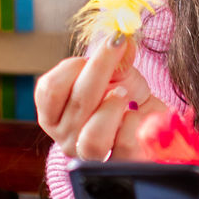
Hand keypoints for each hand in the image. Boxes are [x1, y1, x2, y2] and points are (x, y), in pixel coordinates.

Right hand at [34, 34, 166, 161]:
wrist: (149, 123)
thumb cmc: (125, 97)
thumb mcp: (117, 72)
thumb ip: (115, 55)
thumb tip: (121, 34)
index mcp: (52, 113)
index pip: (49, 89)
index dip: (73, 65)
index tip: (95, 48)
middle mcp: (65, 137)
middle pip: (78, 103)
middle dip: (100, 68)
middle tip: (118, 47)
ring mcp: (90, 156)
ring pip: (94, 138)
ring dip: (112, 107)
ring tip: (124, 94)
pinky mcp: (119, 165)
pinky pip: (124, 146)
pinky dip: (134, 122)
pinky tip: (136, 113)